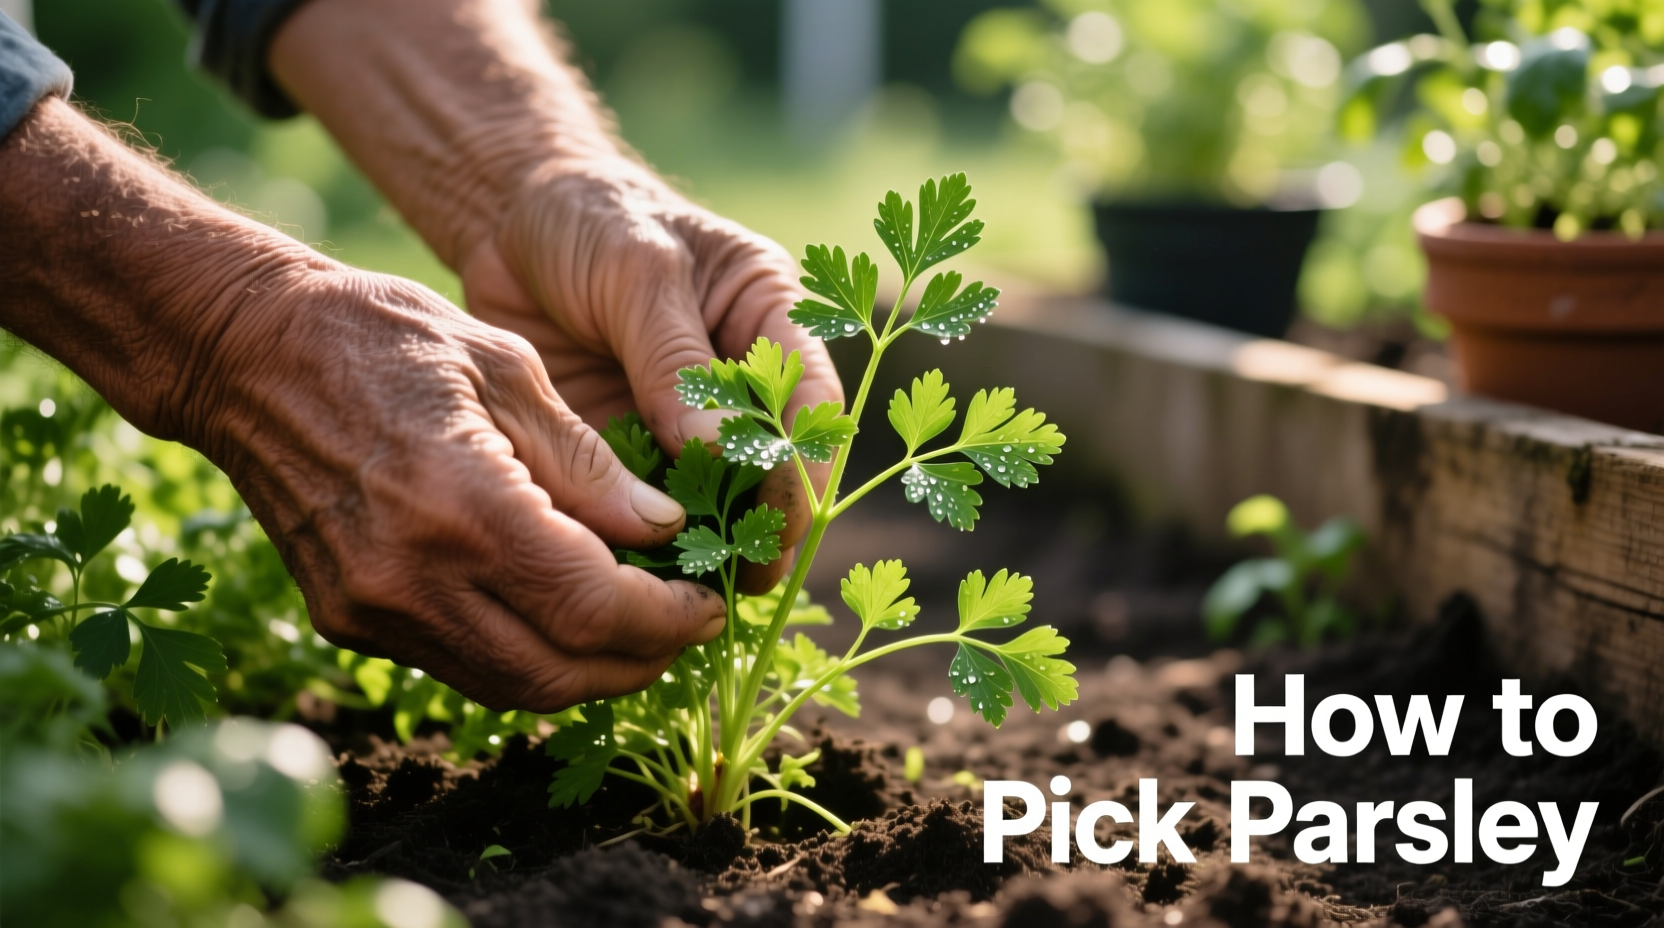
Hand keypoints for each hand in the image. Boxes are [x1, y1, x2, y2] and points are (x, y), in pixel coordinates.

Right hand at [192, 266, 728, 711]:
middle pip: (558, 672)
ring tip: (640, 630)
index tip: (712, 602)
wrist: (243, 353)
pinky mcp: (345, 620)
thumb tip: (666, 527)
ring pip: (510, 686)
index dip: (667, 619)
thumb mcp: (507, 368)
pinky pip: (461, 666)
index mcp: (462, 506)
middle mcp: (411, 579)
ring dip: (588, 674)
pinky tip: (563, 618)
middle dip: (641, 662)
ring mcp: (370, 610)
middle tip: (689, 626)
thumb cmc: (383, 336)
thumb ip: (589, 461)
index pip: (593, 608)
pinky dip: (527, 657)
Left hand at [460, 161, 843, 591]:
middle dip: (759, 527)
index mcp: (770, 321)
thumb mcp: (638, 268)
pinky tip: (632, 578)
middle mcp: (738, 382)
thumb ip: (676, 357)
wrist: (505, 219)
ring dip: (703, 547)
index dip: (804, 468)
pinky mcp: (626, 450)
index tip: (785, 523)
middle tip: (736, 582)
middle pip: (769, 468)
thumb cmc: (592, 218)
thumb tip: (724, 449)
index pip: (809, 406)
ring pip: (710, 500)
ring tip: (686, 597)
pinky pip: (644, 508)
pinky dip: (642, 545)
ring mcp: (681, 422)